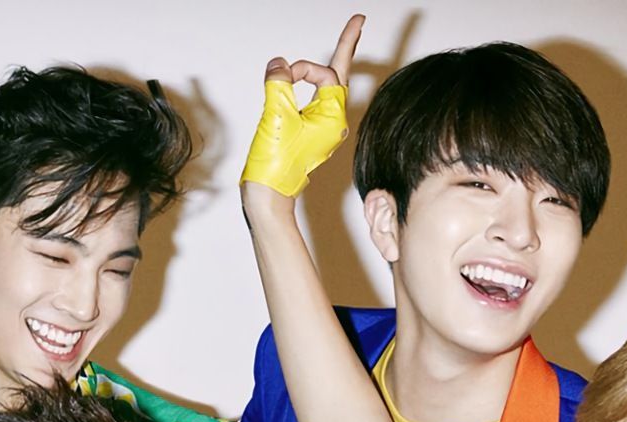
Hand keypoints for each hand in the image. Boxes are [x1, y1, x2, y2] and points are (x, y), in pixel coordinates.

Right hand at [241, 14, 363, 201]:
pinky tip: (305, 77)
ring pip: (325, 87)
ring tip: (349, 35)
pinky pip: (313, 101)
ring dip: (324, 66)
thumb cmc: (275, 164)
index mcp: (333, 118)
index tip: (281, 75)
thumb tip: (279, 64)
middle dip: (346, 46)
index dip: (302, 69)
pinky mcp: (309, 133)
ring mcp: (322, 129)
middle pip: (338, 75)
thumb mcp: (275, 115)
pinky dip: (307, 85)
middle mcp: (332, 123)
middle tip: (358, 20)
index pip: (325, 76)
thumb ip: (278, 83)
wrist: (268, 195)